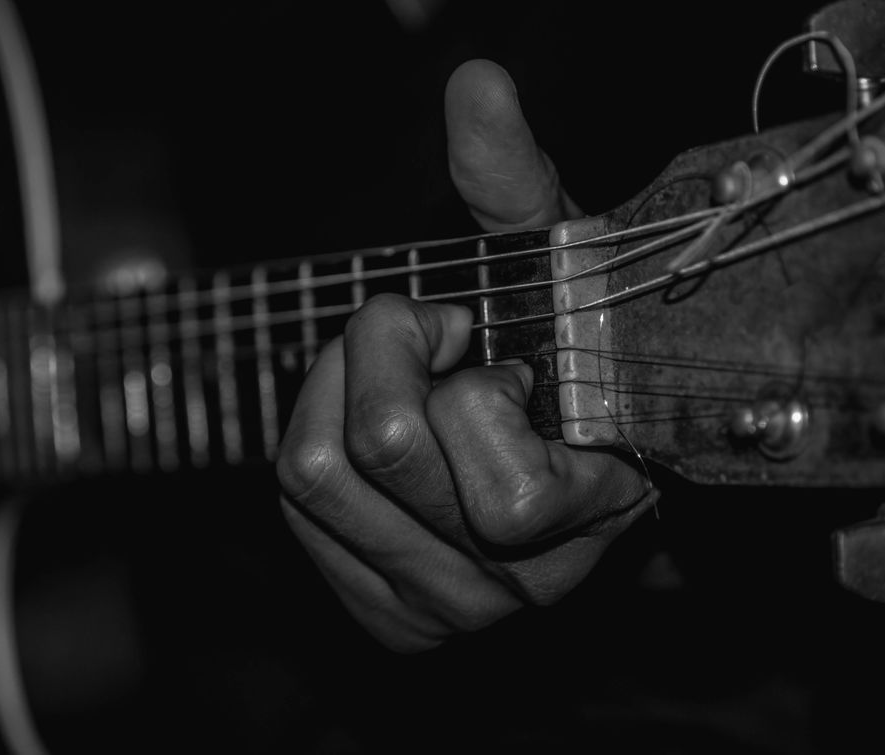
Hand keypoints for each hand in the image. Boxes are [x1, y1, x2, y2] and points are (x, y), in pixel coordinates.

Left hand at [277, 60, 655, 651]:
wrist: (562, 458)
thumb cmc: (562, 356)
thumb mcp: (551, 268)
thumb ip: (514, 182)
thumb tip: (475, 84)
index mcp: (591, 511)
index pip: (500, 488)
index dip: (461, 372)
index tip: (479, 338)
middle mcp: (521, 583)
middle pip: (378, 451)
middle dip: (385, 349)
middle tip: (428, 335)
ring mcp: (447, 610)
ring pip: (315, 476)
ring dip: (341, 389)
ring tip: (399, 374)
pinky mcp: (386, 618)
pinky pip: (294, 505)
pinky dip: (319, 432)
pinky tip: (379, 427)